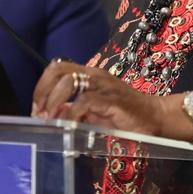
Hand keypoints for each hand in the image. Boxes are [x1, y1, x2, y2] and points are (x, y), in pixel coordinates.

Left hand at [31, 60, 181, 137]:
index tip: (36, 108)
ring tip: (51, 120)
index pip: (57, 67)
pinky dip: (71, 114)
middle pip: (58, 69)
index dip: (42, 85)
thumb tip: (51, 115)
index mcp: (89, 74)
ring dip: (54, 102)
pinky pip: (85, 101)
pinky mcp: (113, 99)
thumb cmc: (125, 116)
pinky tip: (68, 126)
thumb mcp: (94, 111)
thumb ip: (74, 109)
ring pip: (69, 82)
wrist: (156, 117)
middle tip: (40, 114)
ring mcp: (104, 85)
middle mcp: (95, 74)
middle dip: (43, 91)